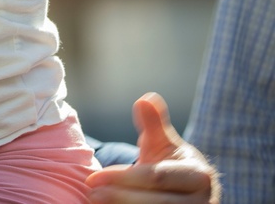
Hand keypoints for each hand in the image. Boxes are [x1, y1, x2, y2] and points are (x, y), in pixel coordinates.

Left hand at [86, 92, 218, 202]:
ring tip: (94, 199)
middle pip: (156, 202)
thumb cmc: (170, 165)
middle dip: (120, 196)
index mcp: (199, 176)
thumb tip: (145, 99)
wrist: (188, 194)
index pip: (157, 177)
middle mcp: (201, 202)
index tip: (95, 176)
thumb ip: (154, 124)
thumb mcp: (163, 143)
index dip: (124, 177)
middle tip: (91, 191)